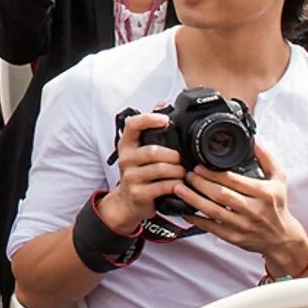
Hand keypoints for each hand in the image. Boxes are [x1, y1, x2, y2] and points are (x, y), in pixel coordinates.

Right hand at [97, 110, 188, 231]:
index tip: (166, 120)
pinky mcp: (138, 193)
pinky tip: (179, 185)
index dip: (149, 120)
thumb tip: (162, 104)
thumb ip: (150, 129)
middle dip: (174, 156)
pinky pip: (163, 186)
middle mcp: (126, 159)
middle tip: (181, 160)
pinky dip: (176, 185)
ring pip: (161, 169)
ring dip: (178, 171)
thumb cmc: (138, 174)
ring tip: (182, 173)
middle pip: (154, 151)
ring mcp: (130, 177)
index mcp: (126, 145)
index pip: (133, 125)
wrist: (127, 203)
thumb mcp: (139, 151)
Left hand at [172, 144, 307, 267]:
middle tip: (187, 175)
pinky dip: (195, 219)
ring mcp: (242, 225)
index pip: (235, 181)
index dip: (214, 173)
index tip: (199, 167)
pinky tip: (184, 210)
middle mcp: (253, 210)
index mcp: (264, 193)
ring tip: (179, 188)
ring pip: (213, 211)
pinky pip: (211, 228)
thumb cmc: (277, 206)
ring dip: (193, 199)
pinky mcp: (234, 237)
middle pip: (221, 195)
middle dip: (200, 184)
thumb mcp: (279, 180)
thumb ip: (267, 159)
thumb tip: (255, 141)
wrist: (281, 238)